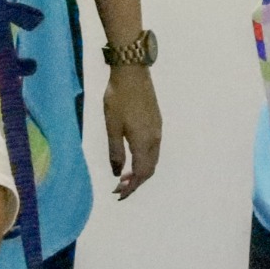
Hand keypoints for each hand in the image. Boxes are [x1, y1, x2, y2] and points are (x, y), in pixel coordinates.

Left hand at [104, 65, 161, 197]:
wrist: (133, 74)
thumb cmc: (119, 99)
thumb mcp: (112, 127)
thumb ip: (115, 152)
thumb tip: (118, 173)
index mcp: (144, 142)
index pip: (140, 174)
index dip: (130, 187)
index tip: (118, 195)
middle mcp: (155, 139)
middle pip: (149, 170)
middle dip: (135, 182)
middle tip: (119, 188)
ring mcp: (157, 130)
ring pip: (152, 160)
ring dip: (140, 171)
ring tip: (123, 176)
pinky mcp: (156, 123)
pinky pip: (153, 150)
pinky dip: (143, 160)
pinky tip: (132, 158)